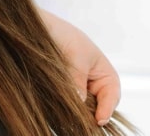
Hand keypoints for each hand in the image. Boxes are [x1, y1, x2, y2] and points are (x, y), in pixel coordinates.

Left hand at [38, 8, 119, 124]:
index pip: (112, 96)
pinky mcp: (62, 93)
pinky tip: (57, 108)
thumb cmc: (63, 35)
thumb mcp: (75, 57)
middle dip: (90, 114)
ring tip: (67, 114)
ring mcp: (76, 90)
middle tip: (80, 121)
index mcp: (104, 74)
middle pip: (97, 107)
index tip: (99, 120)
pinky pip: (66, 105)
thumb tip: (79, 101)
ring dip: (76, 112)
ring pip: (81, 108)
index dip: (107, 109)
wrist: (38, 27)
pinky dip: (64, 108)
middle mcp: (92, 85)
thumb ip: (78, 80)